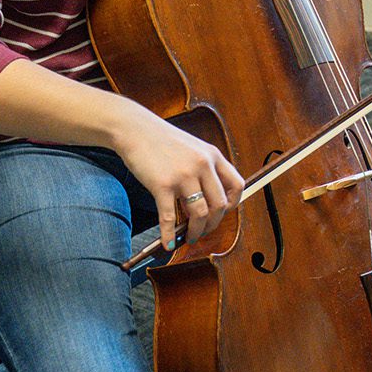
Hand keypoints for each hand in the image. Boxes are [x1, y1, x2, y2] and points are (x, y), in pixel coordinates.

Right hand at [111, 106, 243, 249]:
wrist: (134, 129)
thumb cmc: (162, 140)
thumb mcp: (193, 147)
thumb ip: (205, 167)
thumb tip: (210, 197)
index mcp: (213, 155)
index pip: (237, 185)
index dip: (233, 204)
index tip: (223, 212)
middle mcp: (202, 165)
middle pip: (219, 205)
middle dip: (214, 224)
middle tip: (204, 230)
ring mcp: (183, 176)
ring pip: (200, 214)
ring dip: (196, 231)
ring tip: (189, 236)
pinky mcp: (162, 185)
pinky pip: (169, 218)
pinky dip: (169, 234)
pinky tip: (167, 242)